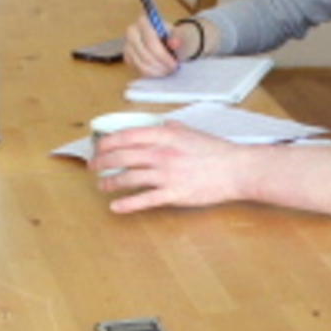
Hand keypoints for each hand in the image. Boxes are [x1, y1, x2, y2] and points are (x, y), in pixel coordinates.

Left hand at [91, 121, 249, 210]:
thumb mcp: (192, 132)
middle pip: (122, 156)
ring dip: (110, 182)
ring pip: (129, 178)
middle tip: (94, 166)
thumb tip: (163, 124)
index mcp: (165, 135)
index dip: (107, 142)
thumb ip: (174, 128)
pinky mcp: (174, 194)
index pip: (127, 136)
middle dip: (102, 161)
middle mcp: (162, 153)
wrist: (237, 169)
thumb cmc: (217, 151)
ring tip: (102, 185)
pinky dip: (126, 204)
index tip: (98, 147)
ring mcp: (167, 174)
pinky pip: (144, 200)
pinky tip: (115, 206)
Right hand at [122, 12, 182, 77]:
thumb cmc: (171, 35)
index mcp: (143, 21)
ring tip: (167, 70)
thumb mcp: (178, 34)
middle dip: (159, 65)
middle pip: (144, 54)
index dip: (162, 55)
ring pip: (140, 64)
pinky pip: (137, 68)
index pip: (150, 41)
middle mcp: (132, 32)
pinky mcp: (127, 56)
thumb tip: (174, 43)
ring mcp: (127, 45)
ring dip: (156, 71)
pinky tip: (159, 70)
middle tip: (172, 69)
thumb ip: (177, 38)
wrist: (164, 38)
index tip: (174, 64)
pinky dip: (150, 72)